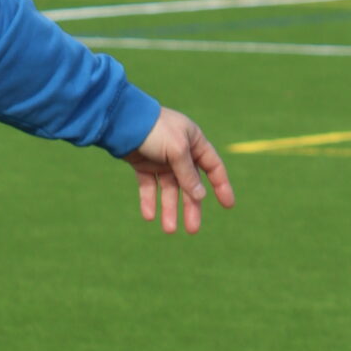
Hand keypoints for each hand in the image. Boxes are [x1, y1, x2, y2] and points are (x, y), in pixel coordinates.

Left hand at [124, 108, 234, 235]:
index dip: (221, 186)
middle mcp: (180, 152)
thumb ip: (188, 174)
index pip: (213, 167)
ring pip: (169, 189)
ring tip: (168, 230)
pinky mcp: (144, 164)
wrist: (121, 120)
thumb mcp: (177, 151)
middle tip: (192, 230)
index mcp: (195, 142)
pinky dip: (149, 200)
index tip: (228, 205)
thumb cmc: (155, 129)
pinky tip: (149, 216)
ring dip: (169, 208)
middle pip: (190, 185)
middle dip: (191, 207)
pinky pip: (149, 186)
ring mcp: (162, 159)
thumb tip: (200, 196)